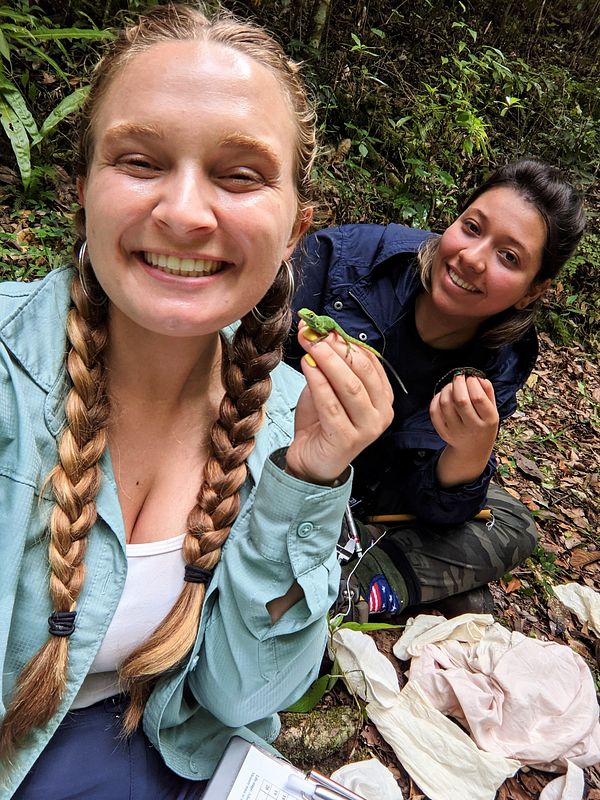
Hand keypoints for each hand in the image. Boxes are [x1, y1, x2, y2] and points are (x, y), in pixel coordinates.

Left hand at [285, 323, 393, 484]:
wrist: (310, 460)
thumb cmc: (321, 422)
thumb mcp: (328, 387)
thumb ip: (328, 364)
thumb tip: (319, 330)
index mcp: (383, 397)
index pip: (369, 361)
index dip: (345, 340)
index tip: (322, 326)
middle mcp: (381, 413)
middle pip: (361, 371)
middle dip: (336, 347)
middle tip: (313, 333)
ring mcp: (367, 429)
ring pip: (349, 386)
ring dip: (327, 361)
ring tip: (309, 345)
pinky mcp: (347, 439)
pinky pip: (331, 405)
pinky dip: (318, 381)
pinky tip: (307, 366)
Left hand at [430, 374, 498, 486]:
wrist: (473, 448)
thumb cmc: (483, 424)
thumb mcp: (492, 410)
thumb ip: (488, 392)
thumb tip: (478, 378)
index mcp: (488, 420)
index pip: (478, 399)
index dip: (472, 383)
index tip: (471, 378)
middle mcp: (472, 427)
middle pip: (461, 401)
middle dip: (458, 383)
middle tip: (459, 376)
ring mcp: (455, 431)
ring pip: (445, 404)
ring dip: (447, 389)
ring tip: (452, 386)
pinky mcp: (442, 432)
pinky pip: (434, 411)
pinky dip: (436, 399)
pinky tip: (443, 395)